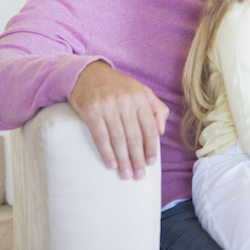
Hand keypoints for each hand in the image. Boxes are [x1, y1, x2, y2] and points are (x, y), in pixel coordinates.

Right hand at [70, 61, 168, 179]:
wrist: (88, 74)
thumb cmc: (119, 86)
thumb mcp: (142, 91)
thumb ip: (157, 109)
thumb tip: (161, 132)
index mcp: (140, 98)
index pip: (150, 128)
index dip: (151, 148)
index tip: (152, 162)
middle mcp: (125, 102)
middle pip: (134, 137)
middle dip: (138, 159)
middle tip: (139, 175)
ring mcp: (108, 107)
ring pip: (119, 140)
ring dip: (123, 160)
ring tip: (127, 174)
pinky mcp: (91, 112)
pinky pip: (101, 137)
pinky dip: (107, 153)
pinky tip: (112, 164)